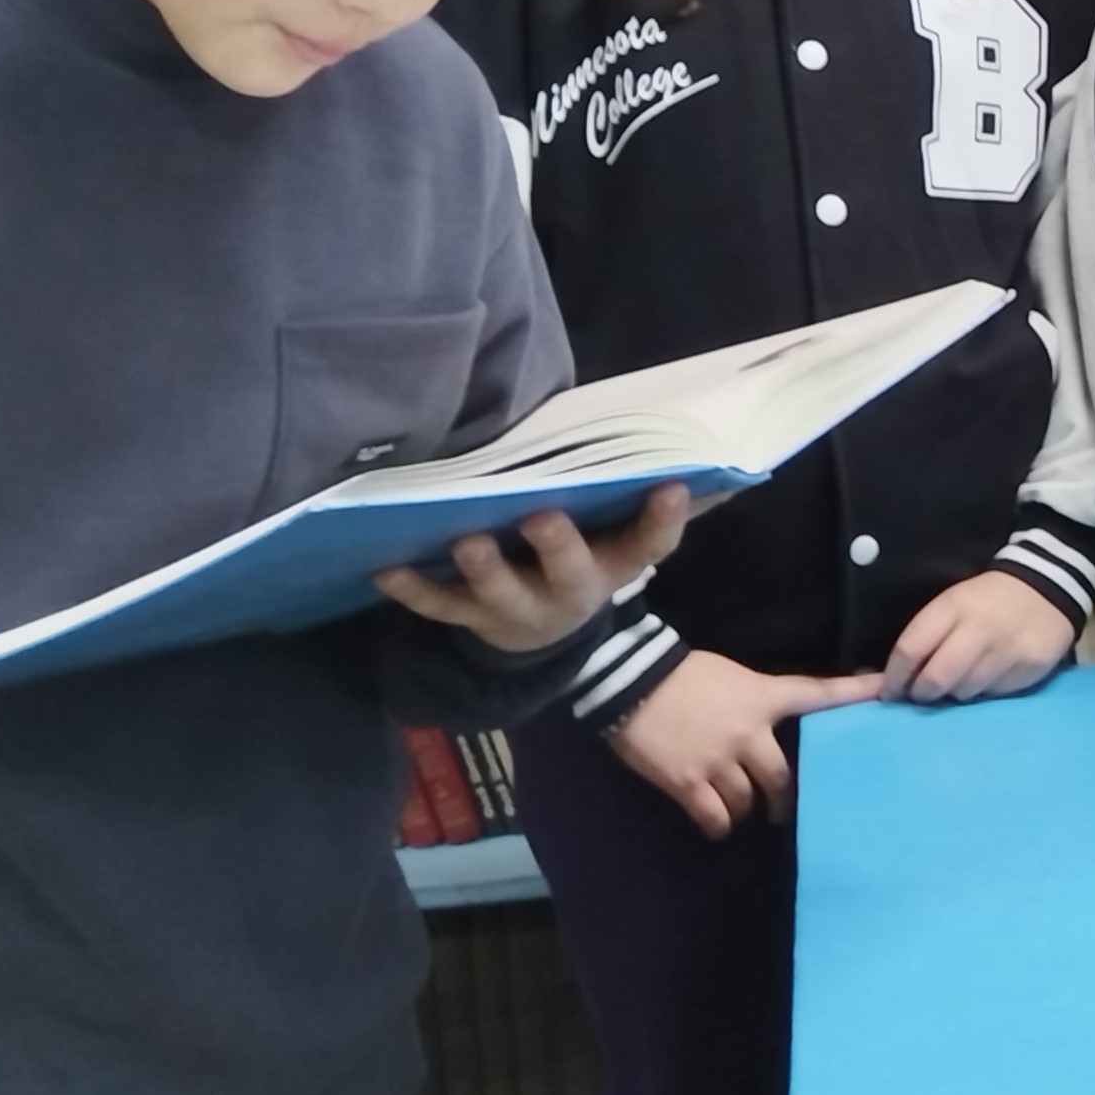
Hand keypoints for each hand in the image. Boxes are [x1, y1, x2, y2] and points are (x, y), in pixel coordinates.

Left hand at [370, 485, 695, 655]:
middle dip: (557, 546)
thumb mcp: (621, 537)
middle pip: (569, 572)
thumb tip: (711, 460)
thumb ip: (650, 503)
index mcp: (614, 565)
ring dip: (485, 570)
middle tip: (542, 515)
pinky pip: (439, 606)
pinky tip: (383, 566)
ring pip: (500, 594)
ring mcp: (517, 609)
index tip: (672, 486)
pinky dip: (412, 588)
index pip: (649, 545)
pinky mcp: (471, 618)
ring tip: (468, 541)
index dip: (663, 520)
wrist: (543, 634)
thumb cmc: (586, 556)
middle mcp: (570, 592)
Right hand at [605, 650, 880, 836]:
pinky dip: (719, 824)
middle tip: (784, 809)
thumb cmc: (677, 673)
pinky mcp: (688, 783)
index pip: (816, 693)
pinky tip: (717, 824)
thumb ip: (755, 699)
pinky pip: (715, 816)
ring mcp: (719, 760)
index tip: (885, 691)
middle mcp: (749, 731)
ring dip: (747, 809)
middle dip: (784, 797)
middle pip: (783, 776)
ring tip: (742, 811)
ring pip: (749, 800)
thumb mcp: (729, 676)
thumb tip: (768, 722)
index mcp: (761, 696)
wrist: (628, 681)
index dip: (853, 693)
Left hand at [881, 570, 1080, 704]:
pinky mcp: (1030, 665)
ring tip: (962, 679)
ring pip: (964, 692)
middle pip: (936, 678)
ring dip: (955, 693)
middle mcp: (979, 627)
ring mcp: (1008, 648)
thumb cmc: (986, 602)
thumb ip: (921, 640)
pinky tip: (991, 675)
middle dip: (923, 693)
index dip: (894, 678)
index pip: (910, 650)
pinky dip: (985, 692)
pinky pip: (994, 695)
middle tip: (925, 693)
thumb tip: (883, 684)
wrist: (1046, 589)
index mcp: (952, 606)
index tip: (890, 693)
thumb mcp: (951, 606)